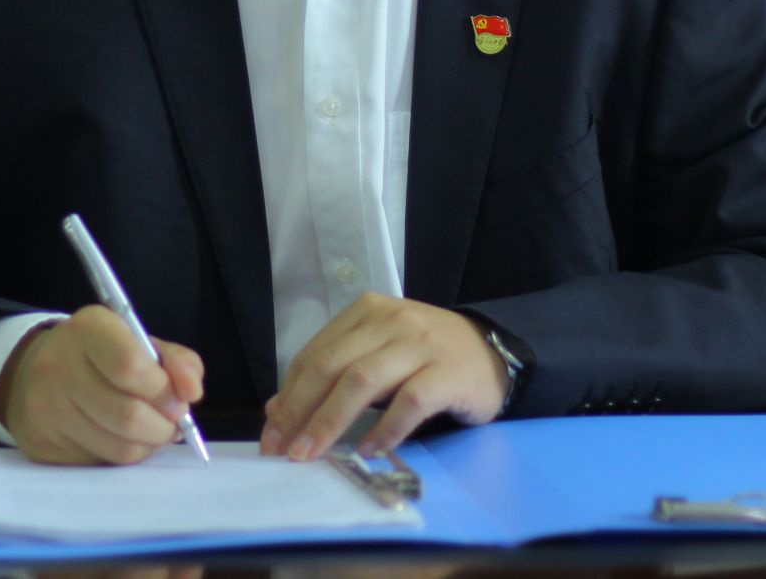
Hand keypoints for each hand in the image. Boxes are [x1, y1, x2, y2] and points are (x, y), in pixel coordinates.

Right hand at [0, 305, 204, 464]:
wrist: (33, 372)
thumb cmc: (100, 355)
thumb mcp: (138, 341)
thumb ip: (177, 361)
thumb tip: (192, 393)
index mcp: (89, 329)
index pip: (131, 368)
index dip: (164, 392)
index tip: (181, 402)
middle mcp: (59, 366)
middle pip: (128, 415)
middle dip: (164, 426)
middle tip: (172, 422)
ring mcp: (46, 409)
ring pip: (119, 447)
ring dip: (149, 444)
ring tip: (152, 430)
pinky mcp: (43, 445)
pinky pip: (101, 462)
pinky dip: (125, 455)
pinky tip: (123, 438)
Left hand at [260, 292, 509, 460]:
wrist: (493, 353)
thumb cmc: (427, 358)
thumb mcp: (377, 356)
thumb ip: (333, 376)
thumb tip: (278, 409)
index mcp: (366, 311)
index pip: (315, 355)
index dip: (288, 396)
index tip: (271, 434)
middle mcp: (391, 319)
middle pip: (332, 365)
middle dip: (300, 410)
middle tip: (284, 449)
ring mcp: (421, 343)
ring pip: (363, 380)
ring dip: (331, 421)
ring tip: (313, 454)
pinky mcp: (448, 371)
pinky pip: (410, 401)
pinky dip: (384, 428)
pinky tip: (368, 450)